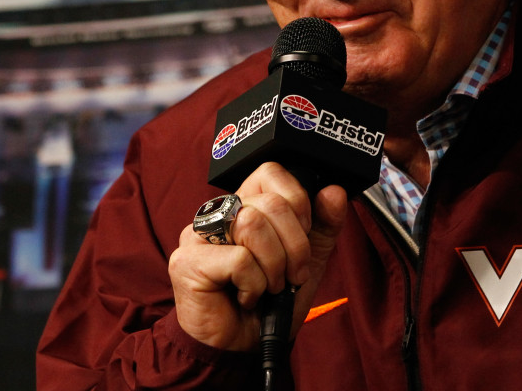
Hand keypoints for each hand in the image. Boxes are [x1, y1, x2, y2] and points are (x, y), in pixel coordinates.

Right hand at [168, 163, 348, 351]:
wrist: (243, 348)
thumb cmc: (270, 303)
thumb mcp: (307, 261)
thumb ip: (323, 225)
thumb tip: (333, 191)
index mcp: (245, 206)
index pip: (270, 173)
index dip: (297, 203)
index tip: (302, 236)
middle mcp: (218, 214)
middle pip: (269, 203)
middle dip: (294, 246)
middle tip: (291, 275)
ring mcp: (198, 235)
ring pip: (252, 224)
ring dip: (273, 267)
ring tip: (269, 287)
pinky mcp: (188, 261)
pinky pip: (238, 259)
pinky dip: (254, 285)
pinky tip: (246, 297)